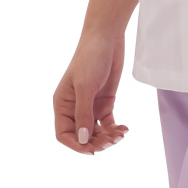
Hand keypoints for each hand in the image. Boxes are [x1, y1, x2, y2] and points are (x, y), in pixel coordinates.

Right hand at [53, 32, 129, 154]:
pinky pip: (108, 123)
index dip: (76, 144)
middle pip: (82, 135)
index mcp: (63, 104)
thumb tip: (84, 140)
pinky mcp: (105, 101)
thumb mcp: (86, 86)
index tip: (92, 149)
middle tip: (112, 141)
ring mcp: (90, 105)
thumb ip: (84, 114)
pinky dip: (115, 128)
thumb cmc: (90, 58)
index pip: (64, 134)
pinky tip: (124, 129)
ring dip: (107, 137)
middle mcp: (75, 108)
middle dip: (96, 142)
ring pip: (96, 131)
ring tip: (120, 134)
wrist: (107, 37)